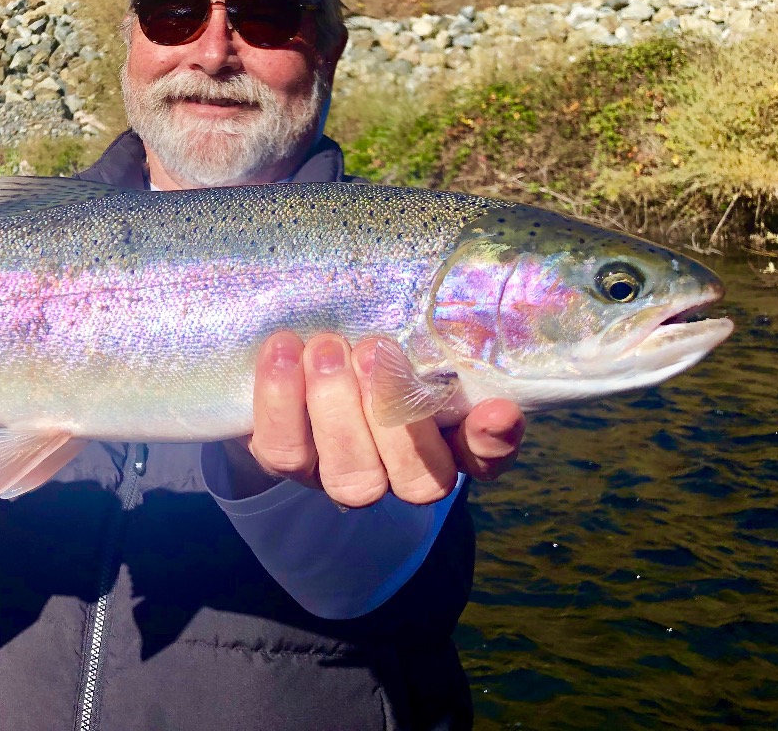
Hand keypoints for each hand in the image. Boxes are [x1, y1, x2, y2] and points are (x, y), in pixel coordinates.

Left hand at [220, 331, 524, 506]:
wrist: (294, 353)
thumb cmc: (369, 331)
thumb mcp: (403, 327)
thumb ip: (431, 328)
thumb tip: (457, 300)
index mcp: (448, 440)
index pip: (486, 458)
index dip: (493, 441)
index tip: (497, 409)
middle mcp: (402, 471)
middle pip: (417, 478)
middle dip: (394, 413)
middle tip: (375, 350)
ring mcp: (344, 473)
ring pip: (351, 474)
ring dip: (336, 409)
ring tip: (327, 349)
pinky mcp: (289, 462)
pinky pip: (284, 449)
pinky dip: (280, 398)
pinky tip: (284, 349)